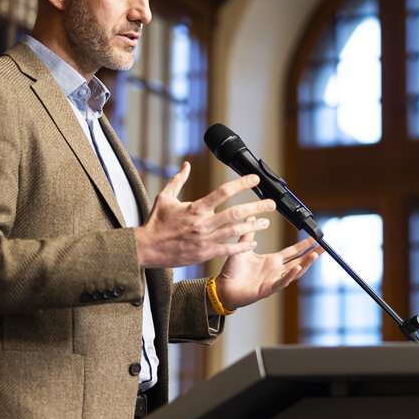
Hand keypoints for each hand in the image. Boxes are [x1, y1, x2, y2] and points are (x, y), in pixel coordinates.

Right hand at [135, 162, 276, 268]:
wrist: (147, 248)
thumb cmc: (156, 223)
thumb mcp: (165, 197)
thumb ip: (178, 180)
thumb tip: (187, 165)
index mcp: (195, 207)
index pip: (223, 192)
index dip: (242, 184)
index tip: (254, 179)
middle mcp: (203, 223)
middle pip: (236, 213)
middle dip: (257, 207)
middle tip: (271, 203)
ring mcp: (205, 239)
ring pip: (235, 231)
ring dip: (254, 226)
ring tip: (267, 221)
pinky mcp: (204, 254)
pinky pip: (228, 249)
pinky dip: (242, 246)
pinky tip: (253, 242)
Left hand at [212, 226, 323, 310]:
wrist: (223, 287)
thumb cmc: (232, 271)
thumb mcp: (243, 247)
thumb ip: (249, 233)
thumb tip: (252, 216)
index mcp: (272, 260)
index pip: (293, 251)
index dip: (305, 244)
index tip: (315, 237)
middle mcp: (276, 270)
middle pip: (299, 260)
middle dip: (312, 254)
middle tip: (324, 247)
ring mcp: (273, 280)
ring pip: (294, 272)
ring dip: (305, 264)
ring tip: (315, 255)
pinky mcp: (267, 289)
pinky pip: (281, 282)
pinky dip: (290, 276)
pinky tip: (297, 268)